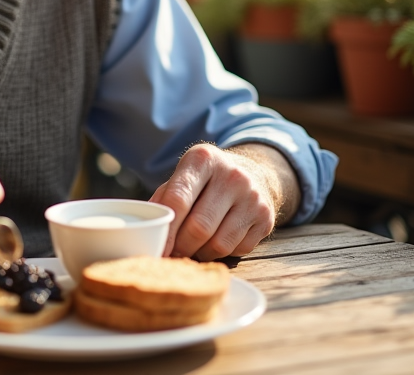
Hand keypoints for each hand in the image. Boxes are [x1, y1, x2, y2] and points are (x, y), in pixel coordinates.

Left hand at [150, 143, 299, 260]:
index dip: (166, 230)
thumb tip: (147, 230)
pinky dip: (221, 253)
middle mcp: (232, 175)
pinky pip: (237, 250)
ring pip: (219, 244)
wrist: (253, 173)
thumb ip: (164, 199)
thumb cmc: (206, 179)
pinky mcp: (266, 218)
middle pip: (199, 227)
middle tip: (172, 253)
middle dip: (181, 247)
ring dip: (200, 253)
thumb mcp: (183, 175)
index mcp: (203, 159)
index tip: (158, 248)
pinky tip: (215, 242)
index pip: (178, 200)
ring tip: (192, 248)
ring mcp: (253, 197)